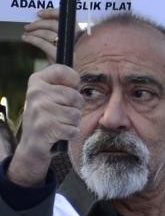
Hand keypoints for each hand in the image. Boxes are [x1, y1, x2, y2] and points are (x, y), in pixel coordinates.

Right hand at [10, 64, 83, 186]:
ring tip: (59, 124)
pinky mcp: (44, 127)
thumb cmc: (49, 116)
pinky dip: (70, 134)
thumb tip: (80, 81)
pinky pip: (73, 130)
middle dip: (75, 108)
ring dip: (73, 122)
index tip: (69, 90)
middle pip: (75, 96)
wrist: (33, 144)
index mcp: (36, 81)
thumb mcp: (52, 95)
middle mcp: (35, 93)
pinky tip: (58, 134)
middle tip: (61, 114)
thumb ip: (65, 85)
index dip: (73, 81)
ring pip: (76, 114)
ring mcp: (38, 110)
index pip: (62, 71)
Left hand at [20, 7, 74, 60]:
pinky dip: (33, 40)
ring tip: (26, 33)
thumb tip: (42, 20)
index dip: (52, 13)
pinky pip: (44, 44)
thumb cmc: (65, 62)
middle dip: (39, 23)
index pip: (68, 18)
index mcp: (79, 35)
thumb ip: (58, 34)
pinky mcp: (61, 56)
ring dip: (34, 31)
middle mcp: (77, 41)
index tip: (40, 13)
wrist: (70, 79)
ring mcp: (69, 49)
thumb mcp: (64, 46)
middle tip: (29, 26)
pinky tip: (26, 39)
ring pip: (48, 34)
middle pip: (56, 24)